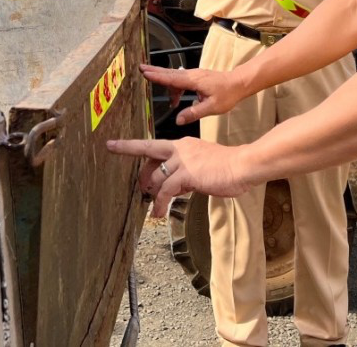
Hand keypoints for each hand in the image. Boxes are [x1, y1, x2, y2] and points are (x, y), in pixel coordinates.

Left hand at [107, 136, 250, 216]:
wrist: (243, 165)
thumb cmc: (229, 168)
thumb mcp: (204, 167)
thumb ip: (188, 174)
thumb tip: (177, 187)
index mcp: (184, 144)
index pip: (155, 145)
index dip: (133, 146)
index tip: (114, 145)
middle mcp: (180, 148)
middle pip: (147, 150)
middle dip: (137, 166)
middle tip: (139, 187)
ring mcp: (183, 160)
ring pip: (156, 176)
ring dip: (153, 195)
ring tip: (155, 210)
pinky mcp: (187, 174)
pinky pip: (166, 190)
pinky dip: (160, 203)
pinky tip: (160, 212)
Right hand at [139, 64, 244, 123]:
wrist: (239, 83)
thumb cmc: (228, 94)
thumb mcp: (212, 108)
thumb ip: (194, 113)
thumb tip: (178, 120)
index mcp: (194, 81)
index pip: (172, 78)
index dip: (157, 76)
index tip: (145, 72)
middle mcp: (192, 75)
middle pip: (169, 73)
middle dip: (154, 71)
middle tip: (140, 68)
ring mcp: (194, 75)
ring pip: (175, 78)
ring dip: (168, 86)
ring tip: (169, 102)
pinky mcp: (196, 77)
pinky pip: (181, 80)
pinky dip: (175, 88)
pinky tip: (177, 100)